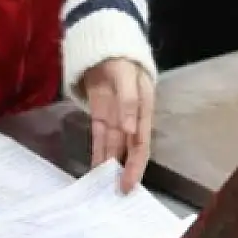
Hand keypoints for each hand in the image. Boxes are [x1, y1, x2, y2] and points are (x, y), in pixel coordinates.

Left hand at [76, 58, 154, 192]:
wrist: (106, 43)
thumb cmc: (122, 59)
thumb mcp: (127, 76)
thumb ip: (129, 102)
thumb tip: (130, 130)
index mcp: (143, 111)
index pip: (140, 146)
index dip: (135, 166)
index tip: (127, 185)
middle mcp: (130, 118)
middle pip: (127, 151)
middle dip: (121, 172)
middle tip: (114, 194)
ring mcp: (114, 116)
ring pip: (112, 146)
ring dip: (108, 164)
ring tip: (101, 187)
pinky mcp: (100, 112)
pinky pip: (99, 136)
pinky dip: (97, 151)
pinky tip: (94, 167)